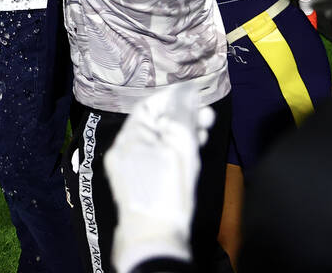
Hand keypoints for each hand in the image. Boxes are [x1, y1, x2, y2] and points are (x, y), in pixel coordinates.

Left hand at [104, 83, 213, 272]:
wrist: (155, 238)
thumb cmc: (166, 191)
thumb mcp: (179, 148)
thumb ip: (181, 118)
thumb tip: (185, 95)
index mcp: (128, 139)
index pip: (148, 107)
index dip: (171, 98)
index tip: (193, 94)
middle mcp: (124, 151)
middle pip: (154, 124)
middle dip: (182, 116)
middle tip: (207, 114)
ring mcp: (131, 168)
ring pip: (158, 141)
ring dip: (181, 133)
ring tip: (206, 130)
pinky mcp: (140, 184)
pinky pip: (157, 158)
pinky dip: (174, 151)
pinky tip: (194, 149)